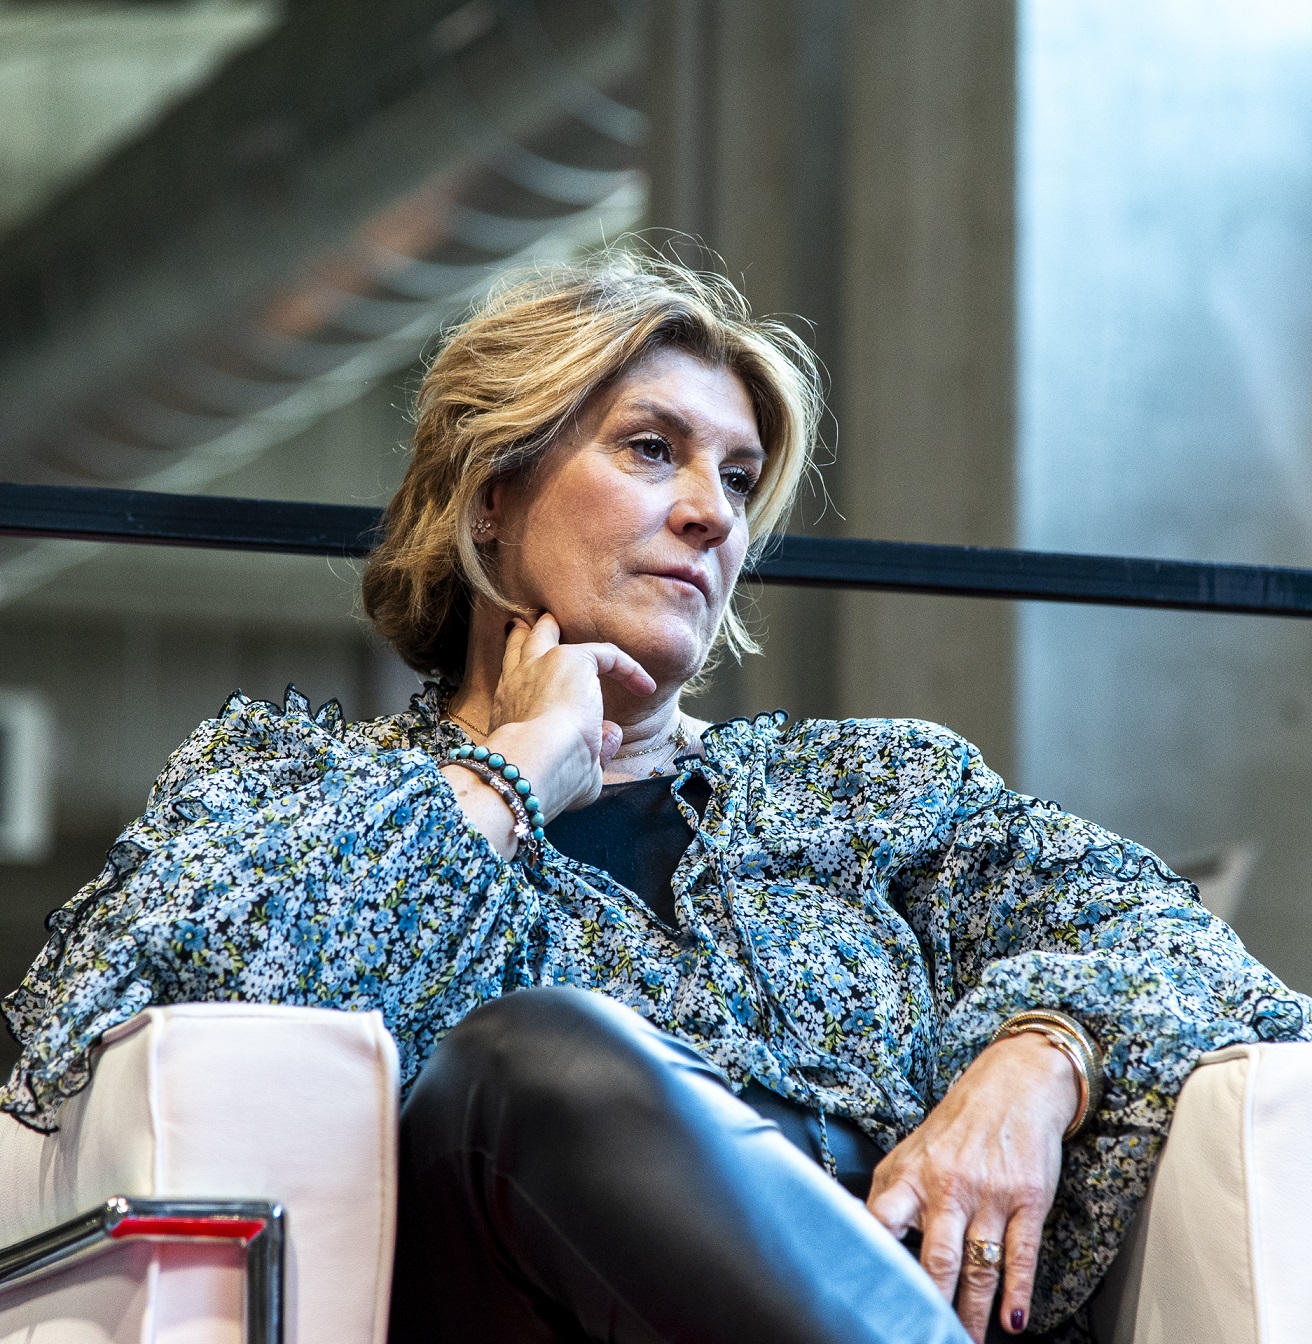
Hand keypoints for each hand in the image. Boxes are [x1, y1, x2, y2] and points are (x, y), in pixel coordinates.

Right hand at [483, 613, 654, 819]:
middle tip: (529, 624)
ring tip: (563, 622)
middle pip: (519, 648)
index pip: (514, 688)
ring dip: (554, 628)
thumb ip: (590, 755)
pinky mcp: (572, 659)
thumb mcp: (570, 771)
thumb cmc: (547, 776)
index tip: (532, 682)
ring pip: (546, 634)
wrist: (537, 762)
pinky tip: (645, 686)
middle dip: (526, 635)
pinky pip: (606, 655)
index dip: (524, 680)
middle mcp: (517, 685)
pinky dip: (627, 668)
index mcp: (509, 714)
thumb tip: (607, 736)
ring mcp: (540, 666)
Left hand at [865, 1032, 1077, 1341]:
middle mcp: (947, 1186)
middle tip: (924, 1333)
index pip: (880, 1222)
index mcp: (910, 1176)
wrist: (1013, 1085)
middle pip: (935, 1259)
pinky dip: (1017, 1293)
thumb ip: (891, 1196)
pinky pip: (1021, 1255)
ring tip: (965, 1341)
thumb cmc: (958, 1125)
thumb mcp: (912, 1152)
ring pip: (978, 1266)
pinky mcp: (1027, 1200)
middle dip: (931, 1305)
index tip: (870, 1294)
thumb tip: (865, 1240)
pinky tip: (1012, 1320)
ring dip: (972, 1313)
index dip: (874, 1259)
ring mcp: (988, 1195)